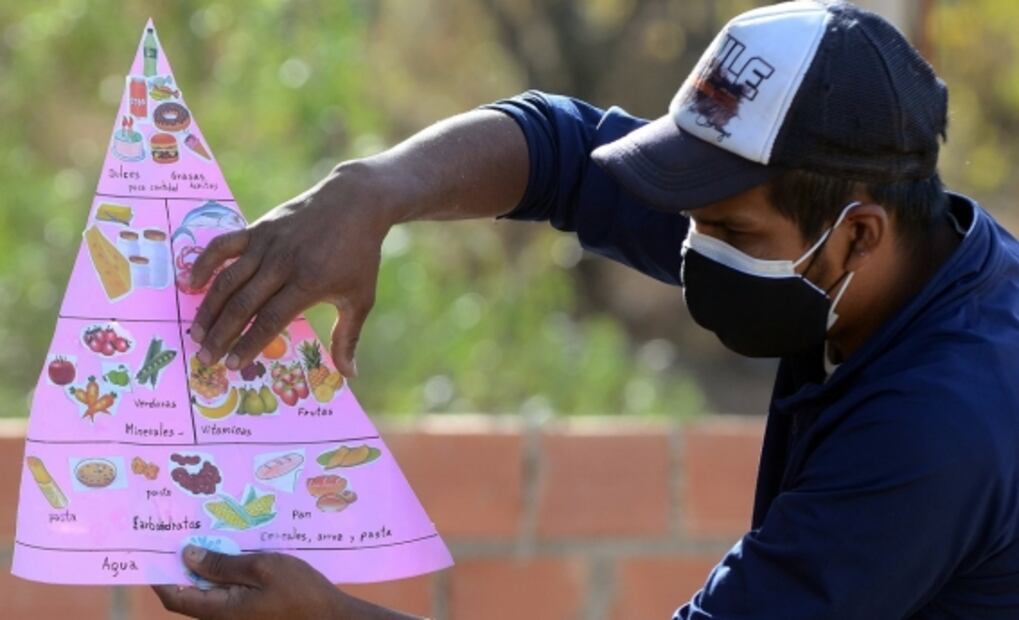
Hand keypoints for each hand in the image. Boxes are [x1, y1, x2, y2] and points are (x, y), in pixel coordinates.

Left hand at [153, 546, 416, 619]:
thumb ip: (223, 563)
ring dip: (203, 565)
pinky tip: (233, 550)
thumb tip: (187, 554)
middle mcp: (222, 615)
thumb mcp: (263, 568)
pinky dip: (222, 571)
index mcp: (219, 609)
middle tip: (182, 530)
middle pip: (189, 591)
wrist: (329, 616)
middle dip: (181, 563)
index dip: (160, 574)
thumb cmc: (299, 591)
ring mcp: (236, 614)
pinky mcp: (250, 610)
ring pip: (208, 590)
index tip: (155, 546)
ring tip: (207, 534)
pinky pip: (226, 591)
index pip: (175, 595)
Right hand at [188, 162, 393, 377]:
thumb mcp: (360, 298)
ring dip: (209, 308)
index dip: (248, 343)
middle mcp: (283, 264)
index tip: (233, 364)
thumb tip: (349, 374)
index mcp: (308, 283)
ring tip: (196, 332)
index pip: (270, 320)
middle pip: (243, 304)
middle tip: (205, 357)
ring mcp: (267, 244)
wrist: (355, 203)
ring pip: (228, 279)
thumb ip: (348, 336)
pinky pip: (223, 246)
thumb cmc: (359, 256)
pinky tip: (191, 285)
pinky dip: (204, 263)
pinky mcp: (258, 228)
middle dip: (221, 334)